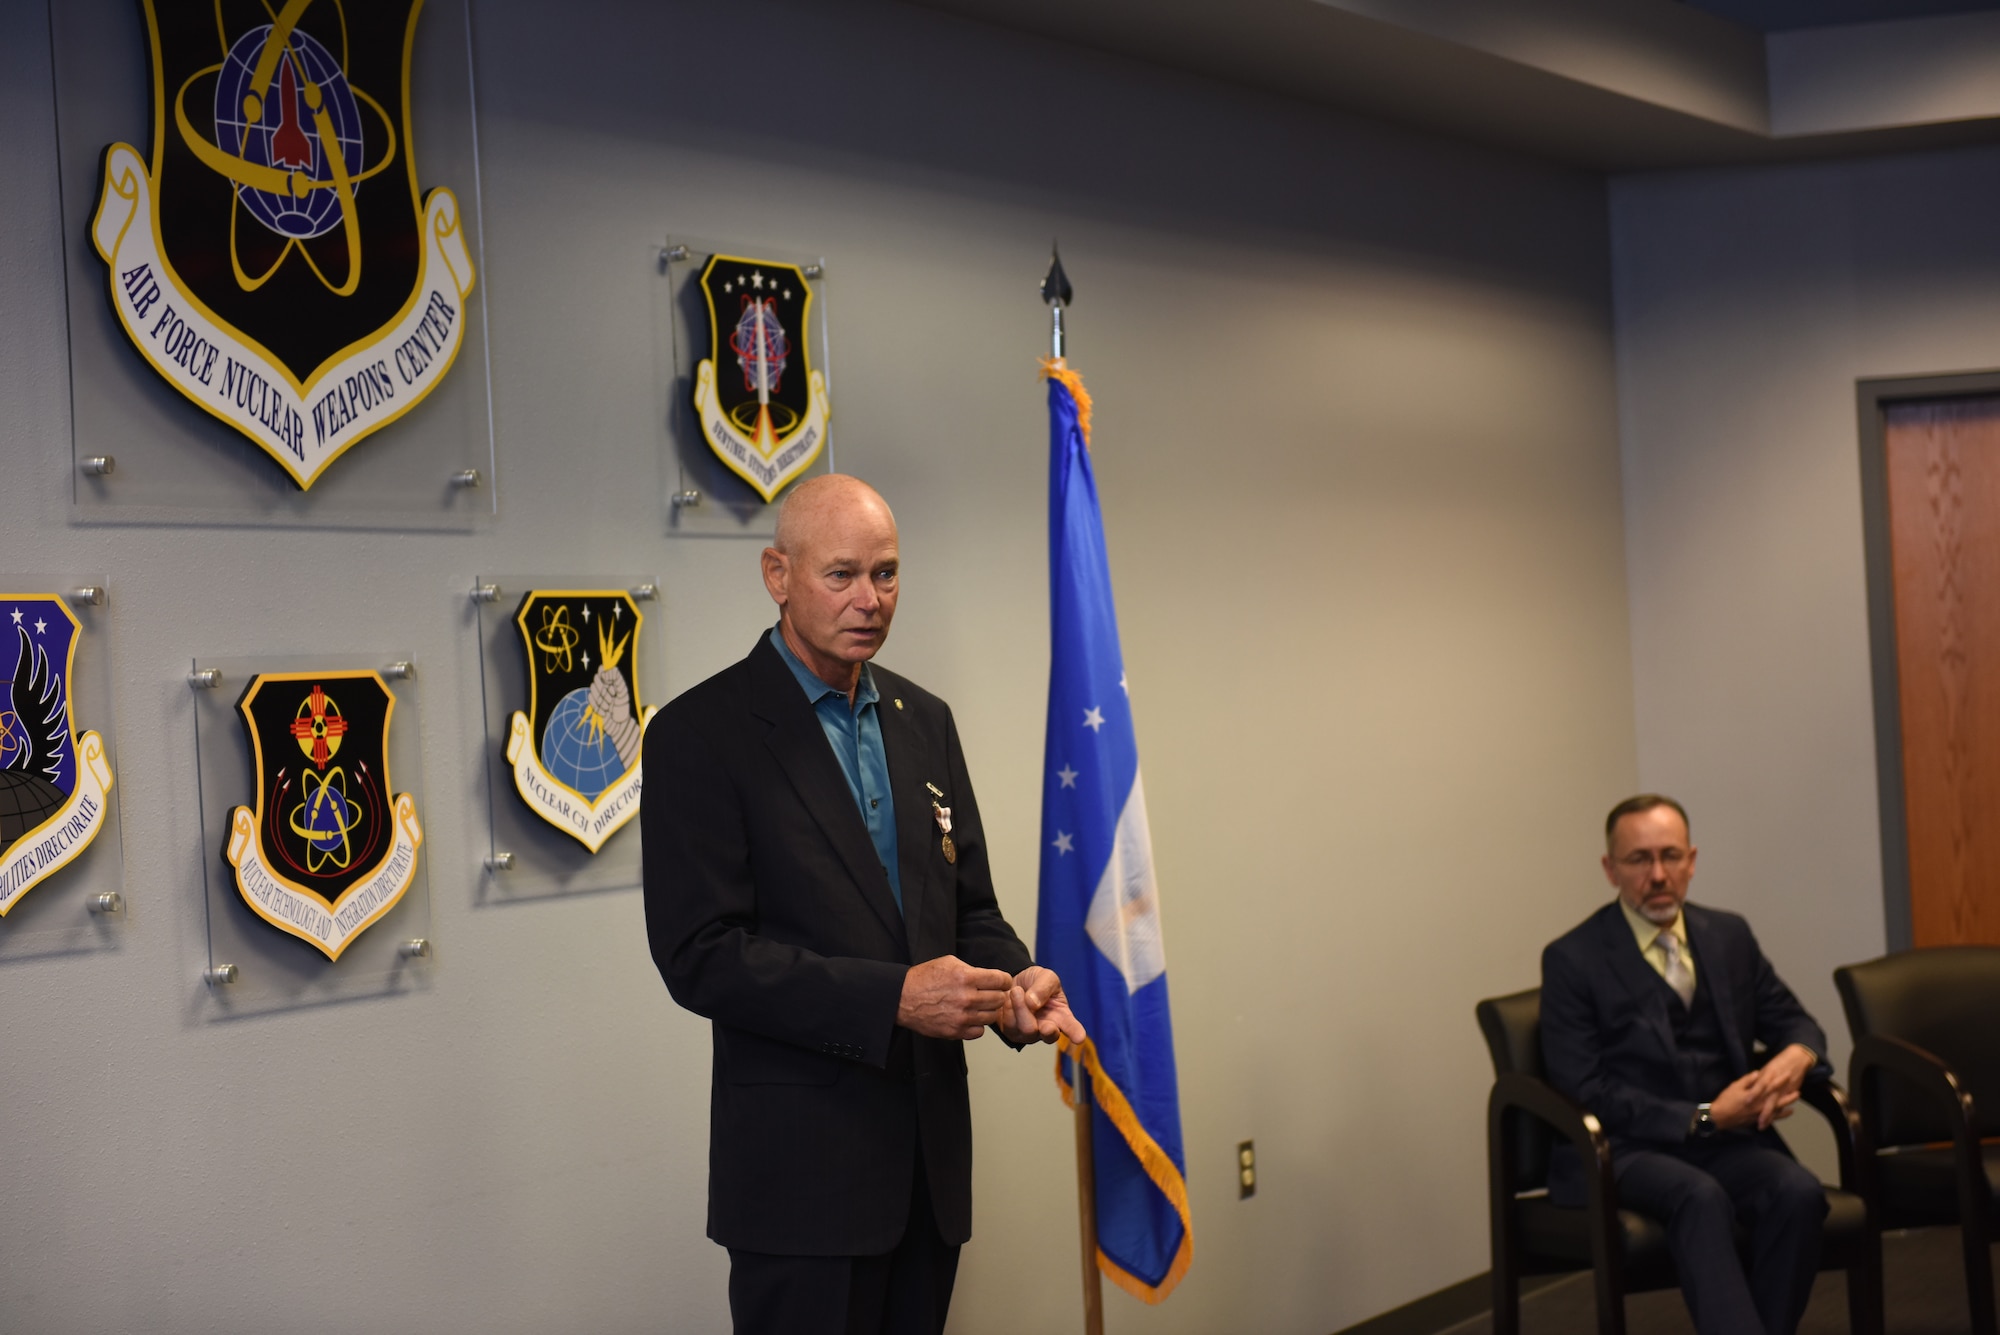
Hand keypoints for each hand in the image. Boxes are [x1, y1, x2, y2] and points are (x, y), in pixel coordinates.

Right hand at [898, 956, 1014, 1039]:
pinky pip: (979, 1032)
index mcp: (966, 977)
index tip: (1001, 982)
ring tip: (979, 1005)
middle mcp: (966, 998)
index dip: (1004, 980)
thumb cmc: (924, 978)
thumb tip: (991, 978)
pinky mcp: (955, 1032)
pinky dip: (977, 1025)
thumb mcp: (949, 962)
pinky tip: (970, 1017)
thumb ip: (972, 969)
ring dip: (988, 1010)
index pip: (1001, 980)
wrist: (902, 998)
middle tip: (990, 993)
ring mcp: (961, 1017)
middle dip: (997, 994)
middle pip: (999, 999)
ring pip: (992, 1016)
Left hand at [997, 965, 1087, 1045]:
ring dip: (1020, 1006)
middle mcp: (1047, 1028)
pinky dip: (1008, 1008)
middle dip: (1048, 1030)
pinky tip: (1008, 1000)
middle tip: (1047, 1025)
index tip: (1079, 1037)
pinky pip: (1009, 1025)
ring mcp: (1029, 1034)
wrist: (1012, 983)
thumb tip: (1033, 1003)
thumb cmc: (1035, 982)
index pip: (1071, 1026)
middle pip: (1049, 1034)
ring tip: (1016, 990)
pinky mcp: (1012, 1033)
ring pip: (1027, 1028)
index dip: (1076, 1032)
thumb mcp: (1045, 977)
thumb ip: (1043, 987)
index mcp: (1061, 1016)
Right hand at [1709, 1044, 1814, 1130]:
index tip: (1788, 1074)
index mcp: (1756, 1095)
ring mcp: (1761, 1113)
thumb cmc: (1726, 1100)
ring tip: (1796, 1098)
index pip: (1771, 1086)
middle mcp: (1761, 1105)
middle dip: (1788, 1093)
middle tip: (1798, 1088)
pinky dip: (1782, 1114)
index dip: (1780, 1080)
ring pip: (1778, 1108)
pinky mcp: (1758, 1119)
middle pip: (1778, 1098)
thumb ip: (1748, 1080)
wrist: (1720, 1117)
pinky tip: (1788, 1112)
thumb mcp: (1735, 1086)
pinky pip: (1774, 1117)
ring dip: (1788, 1102)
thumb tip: (1759, 1074)